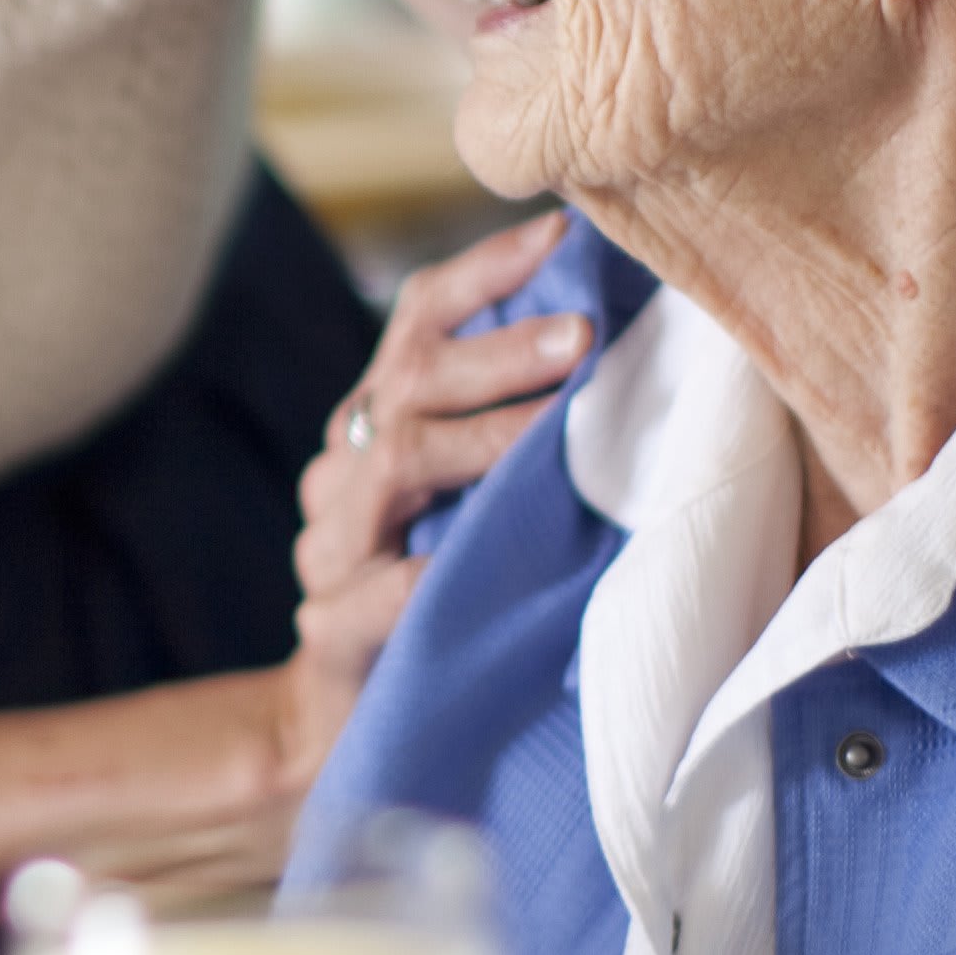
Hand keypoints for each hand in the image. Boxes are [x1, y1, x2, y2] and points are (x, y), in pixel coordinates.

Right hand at [291, 212, 581, 701]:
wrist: (343, 721)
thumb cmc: (441, 593)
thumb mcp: (476, 502)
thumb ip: (514, 434)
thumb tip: (626, 353)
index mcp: (373, 426)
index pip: (415, 323)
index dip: (482, 274)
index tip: (559, 234)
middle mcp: (342, 472)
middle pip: (406, 384)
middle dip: (497, 353)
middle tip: (582, 337)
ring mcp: (329, 549)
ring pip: (389, 467)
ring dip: (478, 442)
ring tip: (553, 434)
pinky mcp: (333, 630)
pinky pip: (376, 593)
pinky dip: (423, 575)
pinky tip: (469, 565)